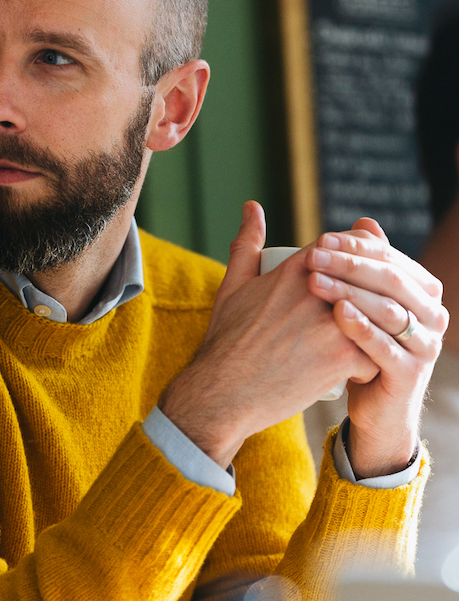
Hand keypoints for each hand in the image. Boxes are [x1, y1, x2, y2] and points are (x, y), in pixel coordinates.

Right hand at [159, 203, 377, 466]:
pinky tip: (358, 370)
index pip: (345, 246)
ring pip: (379, 315)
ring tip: (367, 340)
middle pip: (368, 277)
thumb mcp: (233, 286)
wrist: (221, 392)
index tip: (358, 272)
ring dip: (379, 325)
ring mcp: (332, 324)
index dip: (358, 255)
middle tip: (369, 310)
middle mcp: (316, 291)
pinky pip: (377, 352)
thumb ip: (247, 243)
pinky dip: (371, 363)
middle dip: (375, 289)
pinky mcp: (342, 358)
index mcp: (294, 270)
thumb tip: (252, 207)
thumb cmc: (225, 341)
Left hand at [306, 219, 448, 476]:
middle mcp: (431, 314)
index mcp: (422, 291)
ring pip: (387, 309)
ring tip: (314, 281)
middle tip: (313, 257)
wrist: (374, 409)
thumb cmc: (361, 350)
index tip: (319, 240)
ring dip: (349, 291)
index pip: (389, 258)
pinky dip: (361, 327)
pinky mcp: (410, 373)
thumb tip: (364, 222)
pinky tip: (336, 314)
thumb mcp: (363, 304)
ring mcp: (424, 345)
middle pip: (390, 280)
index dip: (354, 247)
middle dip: (349, 265)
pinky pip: (384, 346)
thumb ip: (365, 266)